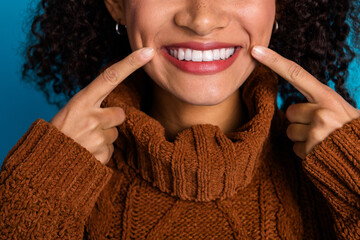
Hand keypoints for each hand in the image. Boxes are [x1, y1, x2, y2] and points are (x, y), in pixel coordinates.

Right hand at [50, 47, 154, 163]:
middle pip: (120, 113)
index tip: (148, 52)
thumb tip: (116, 110)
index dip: (130, 63)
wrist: (44, 164)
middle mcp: (91, 117)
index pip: (110, 77)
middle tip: (90, 128)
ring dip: (104, 138)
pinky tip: (86, 153)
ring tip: (85, 142)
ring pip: (116, 134)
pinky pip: (111, 151)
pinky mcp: (101, 154)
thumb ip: (92, 106)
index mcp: (81, 101)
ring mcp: (97, 136)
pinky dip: (101, 152)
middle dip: (111, 120)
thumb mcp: (70, 112)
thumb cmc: (58, 134)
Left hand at [251, 46, 359, 158]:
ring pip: (290, 131)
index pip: (296, 74)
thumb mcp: (341, 108)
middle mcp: (321, 111)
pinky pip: (296, 149)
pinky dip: (306, 151)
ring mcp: (316, 131)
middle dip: (299, 120)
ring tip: (321, 139)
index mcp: (328, 96)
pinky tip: (320, 150)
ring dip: (302, 137)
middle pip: (289, 111)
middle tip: (319, 127)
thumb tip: (294, 106)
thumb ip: (319, 102)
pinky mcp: (312, 149)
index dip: (274, 61)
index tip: (256, 51)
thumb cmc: (351, 131)